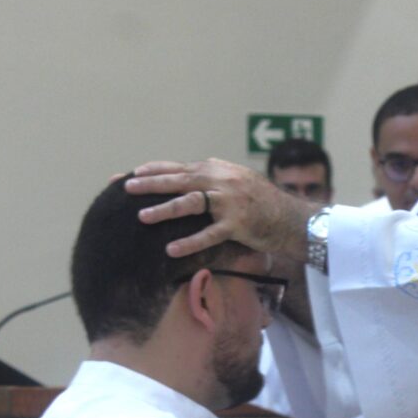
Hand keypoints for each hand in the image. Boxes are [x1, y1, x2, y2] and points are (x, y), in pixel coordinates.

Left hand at [124, 158, 313, 259]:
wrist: (292, 217)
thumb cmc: (262, 202)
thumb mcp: (236, 181)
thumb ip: (211, 179)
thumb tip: (186, 179)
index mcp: (217, 169)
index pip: (177, 167)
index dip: (151, 170)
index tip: (127, 174)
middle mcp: (221, 181)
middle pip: (179, 180)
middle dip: (150, 184)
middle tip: (125, 188)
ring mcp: (229, 202)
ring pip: (190, 203)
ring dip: (164, 210)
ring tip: (142, 217)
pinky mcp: (237, 224)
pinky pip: (209, 234)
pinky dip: (189, 241)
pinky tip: (171, 249)